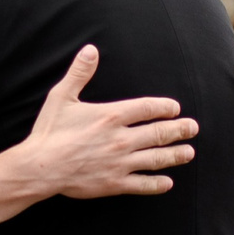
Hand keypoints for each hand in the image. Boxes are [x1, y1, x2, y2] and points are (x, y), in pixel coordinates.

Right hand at [11, 47, 198, 198]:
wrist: (40, 167)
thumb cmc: (49, 131)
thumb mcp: (62, 97)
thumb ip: (79, 73)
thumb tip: (90, 50)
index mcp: (111, 116)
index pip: (147, 108)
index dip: (165, 107)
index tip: (176, 108)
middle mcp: (120, 139)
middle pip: (158, 133)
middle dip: (179, 130)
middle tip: (193, 128)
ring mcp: (120, 163)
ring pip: (156, 158)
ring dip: (175, 155)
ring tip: (189, 152)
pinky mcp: (114, 183)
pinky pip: (142, 184)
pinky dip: (157, 184)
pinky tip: (168, 182)